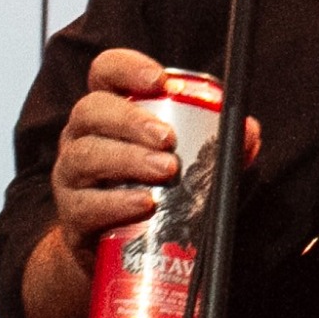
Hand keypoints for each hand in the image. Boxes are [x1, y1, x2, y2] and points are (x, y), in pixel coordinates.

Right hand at [49, 49, 260, 258]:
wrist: (118, 250)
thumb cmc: (155, 189)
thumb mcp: (187, 162)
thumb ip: (217, 144)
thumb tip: (248, 131)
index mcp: (109, 112)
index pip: (105, 72)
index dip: (126, 68)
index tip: (158, 80)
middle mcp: (81, 136)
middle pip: (91, 111)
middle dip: (130, 120)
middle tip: (168, 138)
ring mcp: (69, 176)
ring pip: (85, 156)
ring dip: (128, 160)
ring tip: (166, 171)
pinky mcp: (70, 216)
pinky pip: (84, 205)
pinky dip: (116, 204)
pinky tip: (145, 204)